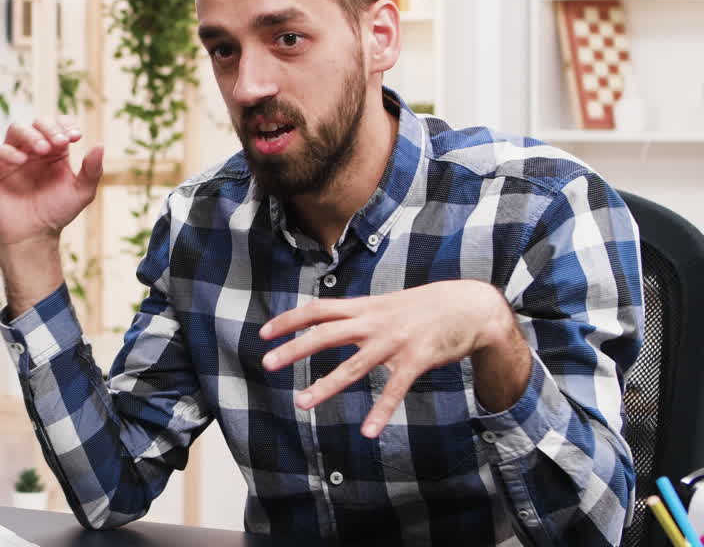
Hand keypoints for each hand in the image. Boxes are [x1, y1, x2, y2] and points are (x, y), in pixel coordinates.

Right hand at [0, 116, 102, 247]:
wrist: (33, 237)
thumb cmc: (56, 214)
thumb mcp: (81, 193)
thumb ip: (92, 170)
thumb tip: (100, 145)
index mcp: (54, 152)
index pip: (58, 125)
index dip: (66, 124)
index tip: (75, 137)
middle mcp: (33, 150)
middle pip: (37, 122)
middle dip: (49, 128)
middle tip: (59, 143)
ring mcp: (12, 157)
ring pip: (15, 129)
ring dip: (30, 134)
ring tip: (42, 149)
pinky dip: (4, 150)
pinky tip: (20, 160)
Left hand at [258, 280, 523, 437]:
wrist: (471, 306)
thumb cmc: (425, 307)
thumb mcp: (386, 304)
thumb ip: (359, 313)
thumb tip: (330, 321)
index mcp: (365, 307)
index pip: (318, 309)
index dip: (290, 320)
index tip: (264, 333)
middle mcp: (374, 322)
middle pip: (325, 334)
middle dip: (294, 349)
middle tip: (267, 363)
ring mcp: (394, 341)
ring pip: (353, 366)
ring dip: (325, 386)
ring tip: (301, 403)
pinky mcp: (416, 359)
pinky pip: (394, 390)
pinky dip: (381, 412)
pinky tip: (369, 431)